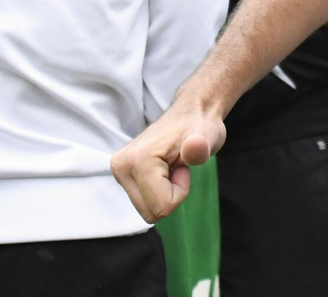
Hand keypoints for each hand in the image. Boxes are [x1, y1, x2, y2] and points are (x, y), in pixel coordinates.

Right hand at [109, 98, 226, 222]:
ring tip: (171, 167)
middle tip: (178, 167)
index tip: (183, 166)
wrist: (191, 114)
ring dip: (164, 193)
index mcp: (137, 160)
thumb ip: (201, 146)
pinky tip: (163, 170)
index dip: (180, 191)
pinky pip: (144, 202)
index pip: (161, 207)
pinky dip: (157, 191)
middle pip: (151, 213)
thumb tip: (194, 147)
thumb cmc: (201, 127)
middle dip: (171, 195)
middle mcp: (121, 166)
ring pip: (147, 210)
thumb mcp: (208, 136)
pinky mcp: (122, 174)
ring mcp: (119, 171)